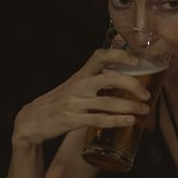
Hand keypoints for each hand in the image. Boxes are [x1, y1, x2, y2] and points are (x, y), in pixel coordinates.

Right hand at [12, 48, 150, 145]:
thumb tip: (119, 74)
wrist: (31, 120)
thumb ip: (93, 79)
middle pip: (110, 78)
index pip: (99, 56)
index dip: (118, 55)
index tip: (135, 60)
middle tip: (146, 93)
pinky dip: (116, 121)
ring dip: (129, 106)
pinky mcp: (72, 120)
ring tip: (143, 110)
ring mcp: (75, 103)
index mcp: (79, 74)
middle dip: (132, 84)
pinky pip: (99, 120)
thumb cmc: (57, 101)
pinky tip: (129, 122)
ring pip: (108, 102)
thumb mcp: (73, 85)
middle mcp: (78, 86)